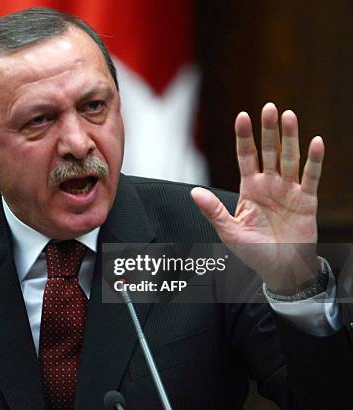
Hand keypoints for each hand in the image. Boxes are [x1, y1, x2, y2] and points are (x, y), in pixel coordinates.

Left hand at [191, 103, 323, 293]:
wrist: (279, 269)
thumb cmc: (253, 251)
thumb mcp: (229, 232)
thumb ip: (213, 211)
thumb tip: (194, 192)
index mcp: (249, 189)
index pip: (245, 156)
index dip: (244, 137)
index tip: (242, 116)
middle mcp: (269, 184)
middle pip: (268, 151)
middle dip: (268, 130)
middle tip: (269, 107)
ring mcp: (288, 190)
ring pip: (290, 158)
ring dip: (290, 137)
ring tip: (289, 116)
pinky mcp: (306, 201)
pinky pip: (310, 177)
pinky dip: (314, 160)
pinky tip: (316, 142)